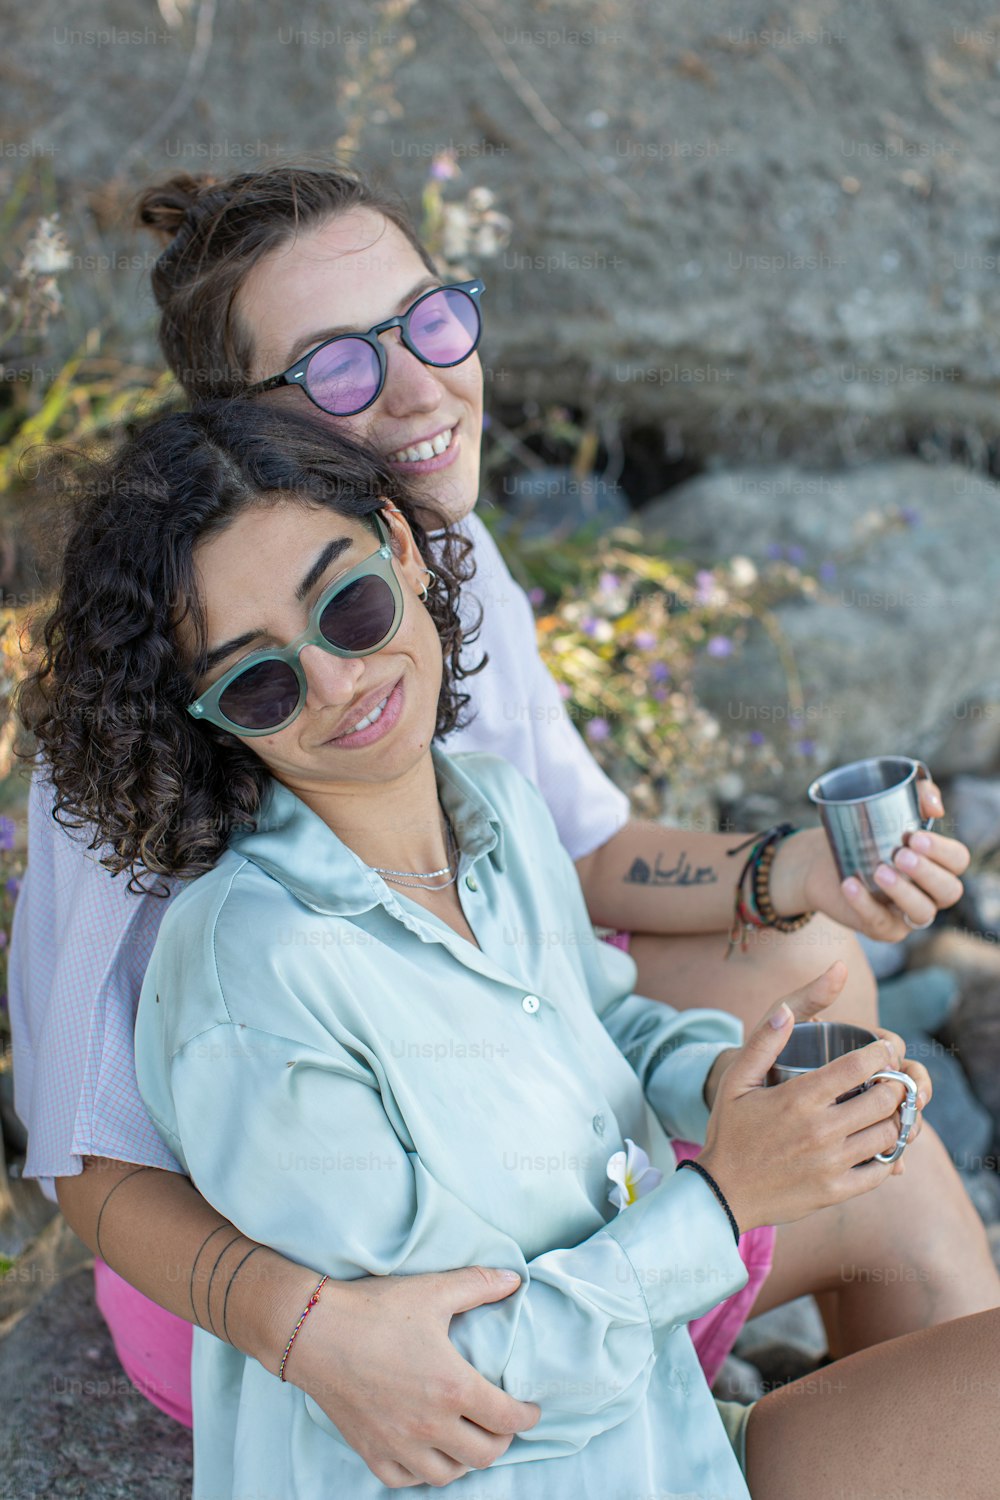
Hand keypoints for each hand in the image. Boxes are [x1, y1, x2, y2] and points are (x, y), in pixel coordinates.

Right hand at [281, 1267, 539, 1488]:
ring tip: (468, 1437)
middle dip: (502, 1440)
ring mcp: (399, 1444)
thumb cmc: (374, 1309)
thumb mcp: (433, 1291)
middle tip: (501, 1422)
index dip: (527, 1415)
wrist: (313, 1331)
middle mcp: (430, 1425)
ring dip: (465, 1459)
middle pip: (485, 1454)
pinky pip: (407, 1479)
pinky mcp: (371, 1451)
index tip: (531, 1408)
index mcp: (452, 1387)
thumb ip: (479, 1284)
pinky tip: (427, 1452)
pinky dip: (424, 1471)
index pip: (507, 1418)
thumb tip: (516, 1279)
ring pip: (449, 1474)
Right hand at [698, 962, 927, 1232]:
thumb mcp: (736, 1081)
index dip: (880, 1053)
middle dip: (896, 1082)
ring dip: (896, 1117)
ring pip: (889, 1134)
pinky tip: (880, 1143)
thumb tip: (786, 1010)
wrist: (723, 1192)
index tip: (884, 1048)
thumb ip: (763, 1042)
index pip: (857, 1067)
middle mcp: (819, 1130)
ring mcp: (831, 1163)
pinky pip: (882, 1170)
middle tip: (893, 1078)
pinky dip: (890, 1155)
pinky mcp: (836, 1191)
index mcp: (798, 1098)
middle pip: (884, 1099)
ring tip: (889, 1109)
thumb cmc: (730, 1131)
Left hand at [770, 778, 968, 941]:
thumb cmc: (862, 833)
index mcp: (938, 864)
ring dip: (903, 892)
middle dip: (928, 873)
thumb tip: (935, 807)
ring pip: (922, 912)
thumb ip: (917, 794)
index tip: (914, 837)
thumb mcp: (887, 805)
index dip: (942, 852)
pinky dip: (864, 904)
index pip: (957, 861)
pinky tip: (850, 884)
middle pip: (948, 890)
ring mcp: (907, 914)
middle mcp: (930, 892)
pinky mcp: (882, 928)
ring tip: (879, 871)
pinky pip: (880, 923)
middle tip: (900, 854)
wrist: (821, 860)